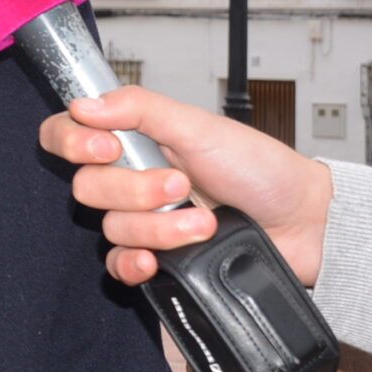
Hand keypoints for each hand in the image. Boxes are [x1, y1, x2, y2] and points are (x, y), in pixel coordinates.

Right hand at [38, 86, 333, 287]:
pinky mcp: (158, 259)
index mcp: (136, 140)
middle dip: (135, 189)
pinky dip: (134, 263)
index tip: (107, 146)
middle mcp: (132, 179)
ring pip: (111, 229)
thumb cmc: (262, 170)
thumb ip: (140, 109)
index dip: (72, 142)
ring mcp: (144, 221)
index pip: (68, 135)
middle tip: (181, 184)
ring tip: (205, 223)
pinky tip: (158, 260)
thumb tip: (85, 105)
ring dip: (160, 228)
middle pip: (87, 187)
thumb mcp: (201, 127)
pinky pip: (118, 267)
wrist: (303, 224)